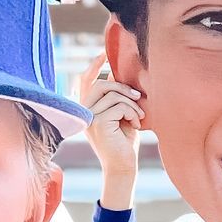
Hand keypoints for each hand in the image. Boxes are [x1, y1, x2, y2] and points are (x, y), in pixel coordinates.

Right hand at [82, 50, 142, 198]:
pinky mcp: (97, 123)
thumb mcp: (119, 115)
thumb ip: (115, 98)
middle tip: (138, 97)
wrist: (123, 167)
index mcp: (86, 109)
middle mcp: (83, 112)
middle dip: (123, 86)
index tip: (103, 54)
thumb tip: (117, 74)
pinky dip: (132, 112)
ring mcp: (88, 118)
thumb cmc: (124, 142)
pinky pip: (118, 106)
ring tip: (138, 117)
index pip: (84, 81)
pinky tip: (136, 125)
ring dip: (131, 104)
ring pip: (113, 94)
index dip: (93, 66)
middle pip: (102, 84)